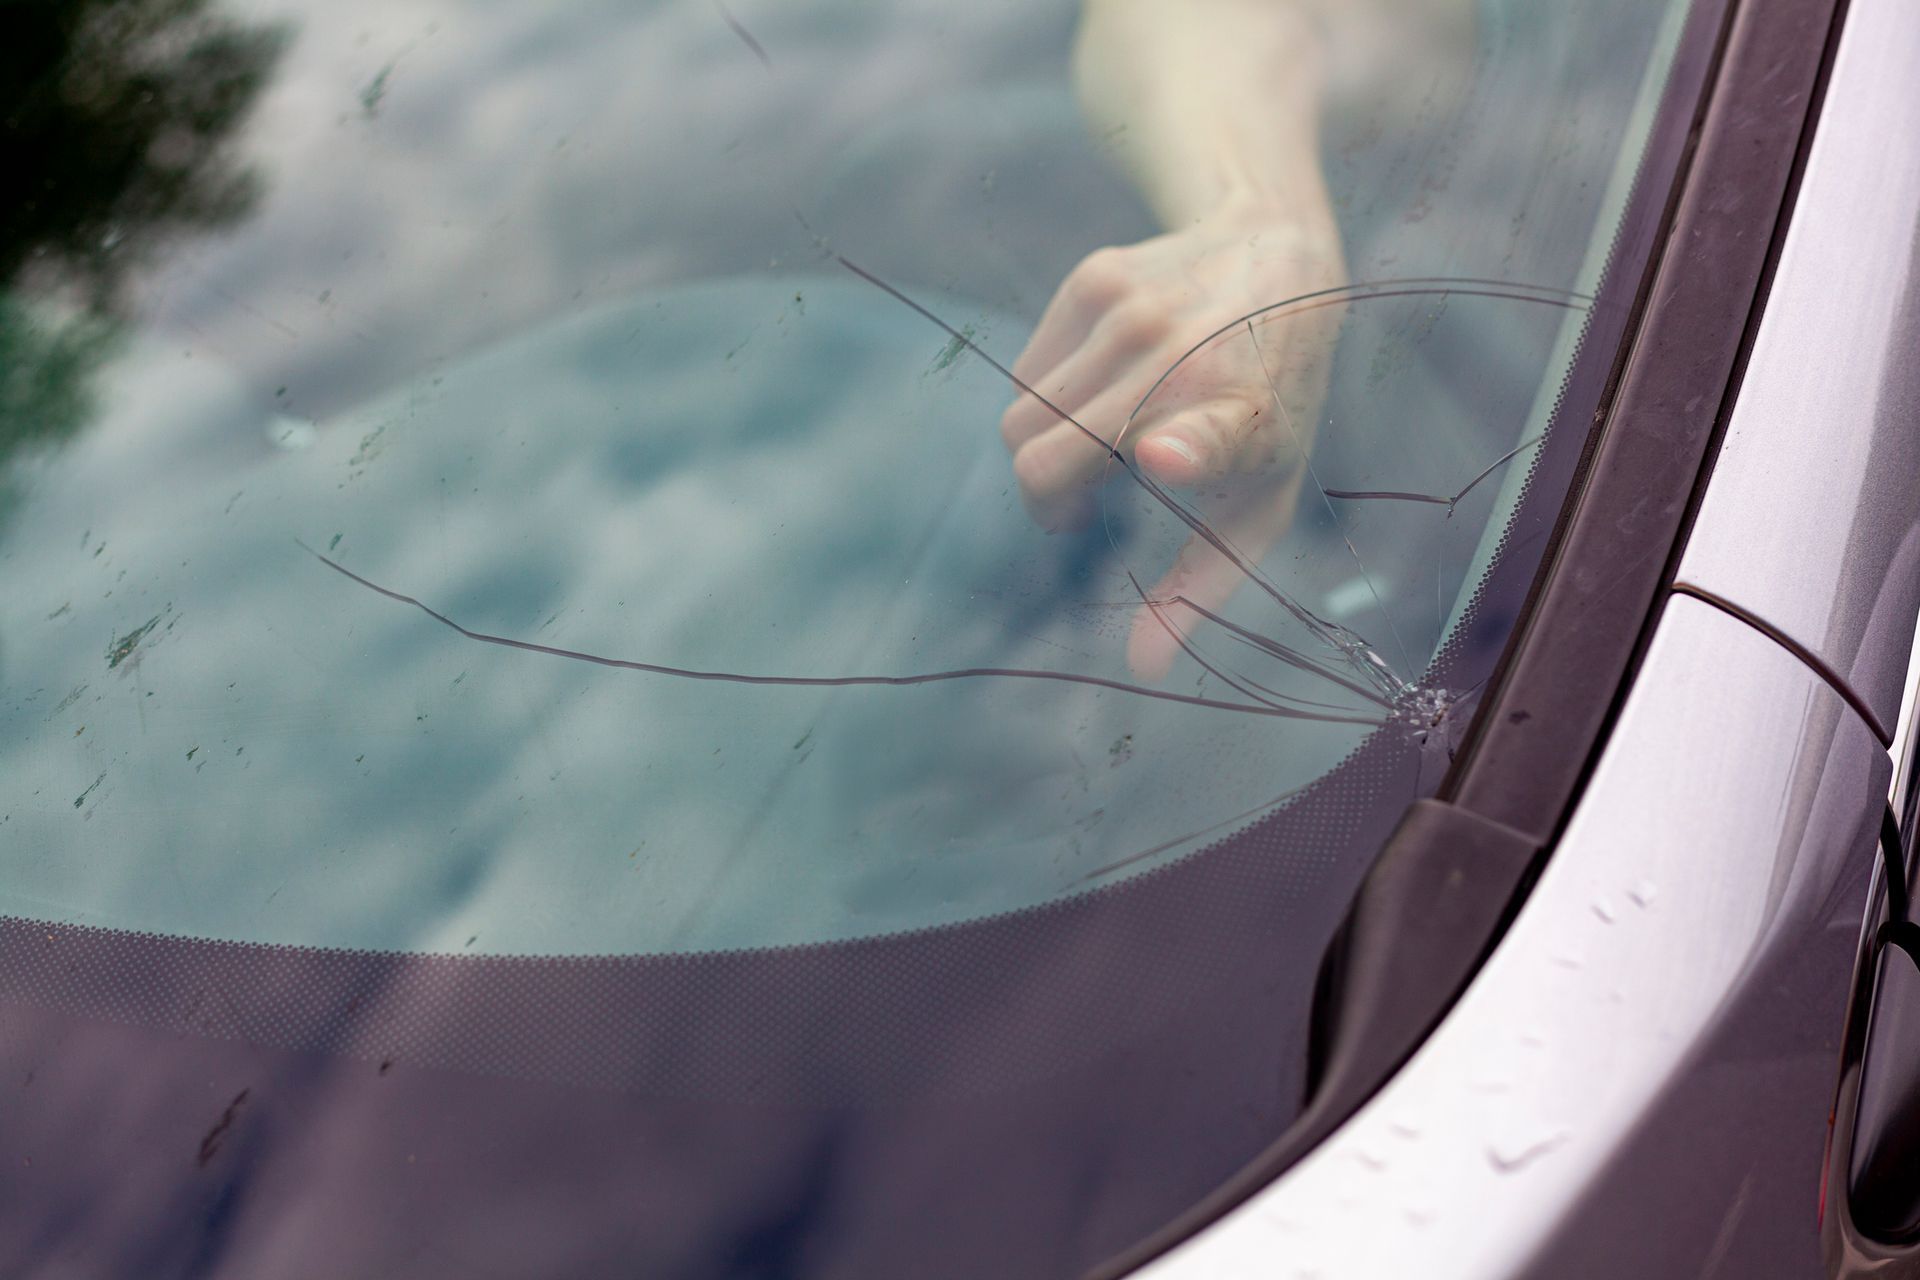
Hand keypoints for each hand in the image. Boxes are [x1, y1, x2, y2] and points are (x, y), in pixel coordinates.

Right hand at [1000, 201, 1345, 679]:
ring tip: (1100, 442)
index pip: (1203, 436)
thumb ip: (1200, 589)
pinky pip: (1023, 375)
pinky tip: (1101, 387)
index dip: (1181, 449)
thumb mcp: (1260, 501)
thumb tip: (1141, 668)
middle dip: (1043, 501)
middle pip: (1037, 460)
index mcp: (1240, 422)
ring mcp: (1133, 314)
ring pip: (1019, 422)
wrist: (1277, 257)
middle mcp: (1183, 361)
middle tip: (1080, 506)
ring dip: (1045, 449)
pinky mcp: (1095, 279)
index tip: (1159, 453)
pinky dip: (1046, 398)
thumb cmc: (1269, 405)